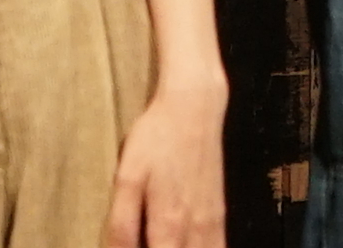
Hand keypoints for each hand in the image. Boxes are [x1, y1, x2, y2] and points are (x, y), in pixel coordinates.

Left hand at [103, 86, 227, 246]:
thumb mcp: (127, 178)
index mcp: (169, 226)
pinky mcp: (219, 217)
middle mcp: (195, 231)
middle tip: (146, 241)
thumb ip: (122, 224)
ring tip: (162, 242)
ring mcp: (212, 225)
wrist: (194, 109)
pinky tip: (184, 245)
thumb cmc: (157, 139)